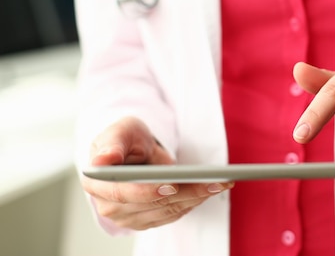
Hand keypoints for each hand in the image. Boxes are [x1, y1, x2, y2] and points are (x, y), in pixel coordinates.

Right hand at [81, 117, 233, 230]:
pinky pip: (173, 214)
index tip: (172, 185)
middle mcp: (109, 206)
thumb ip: (111, 145)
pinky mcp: (146, 220)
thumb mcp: (119, 131)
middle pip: (153, 204)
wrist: (130, 151)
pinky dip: (194, 202)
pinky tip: (210, 189)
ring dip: (197, 198)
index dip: (147, 192)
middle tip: (214, 181)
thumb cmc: (123, 139)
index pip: (123, 193)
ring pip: (168, 211)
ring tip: (220, 183)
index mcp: (97, 183)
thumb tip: (102, 161)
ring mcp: (128, 217)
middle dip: (187, 192)